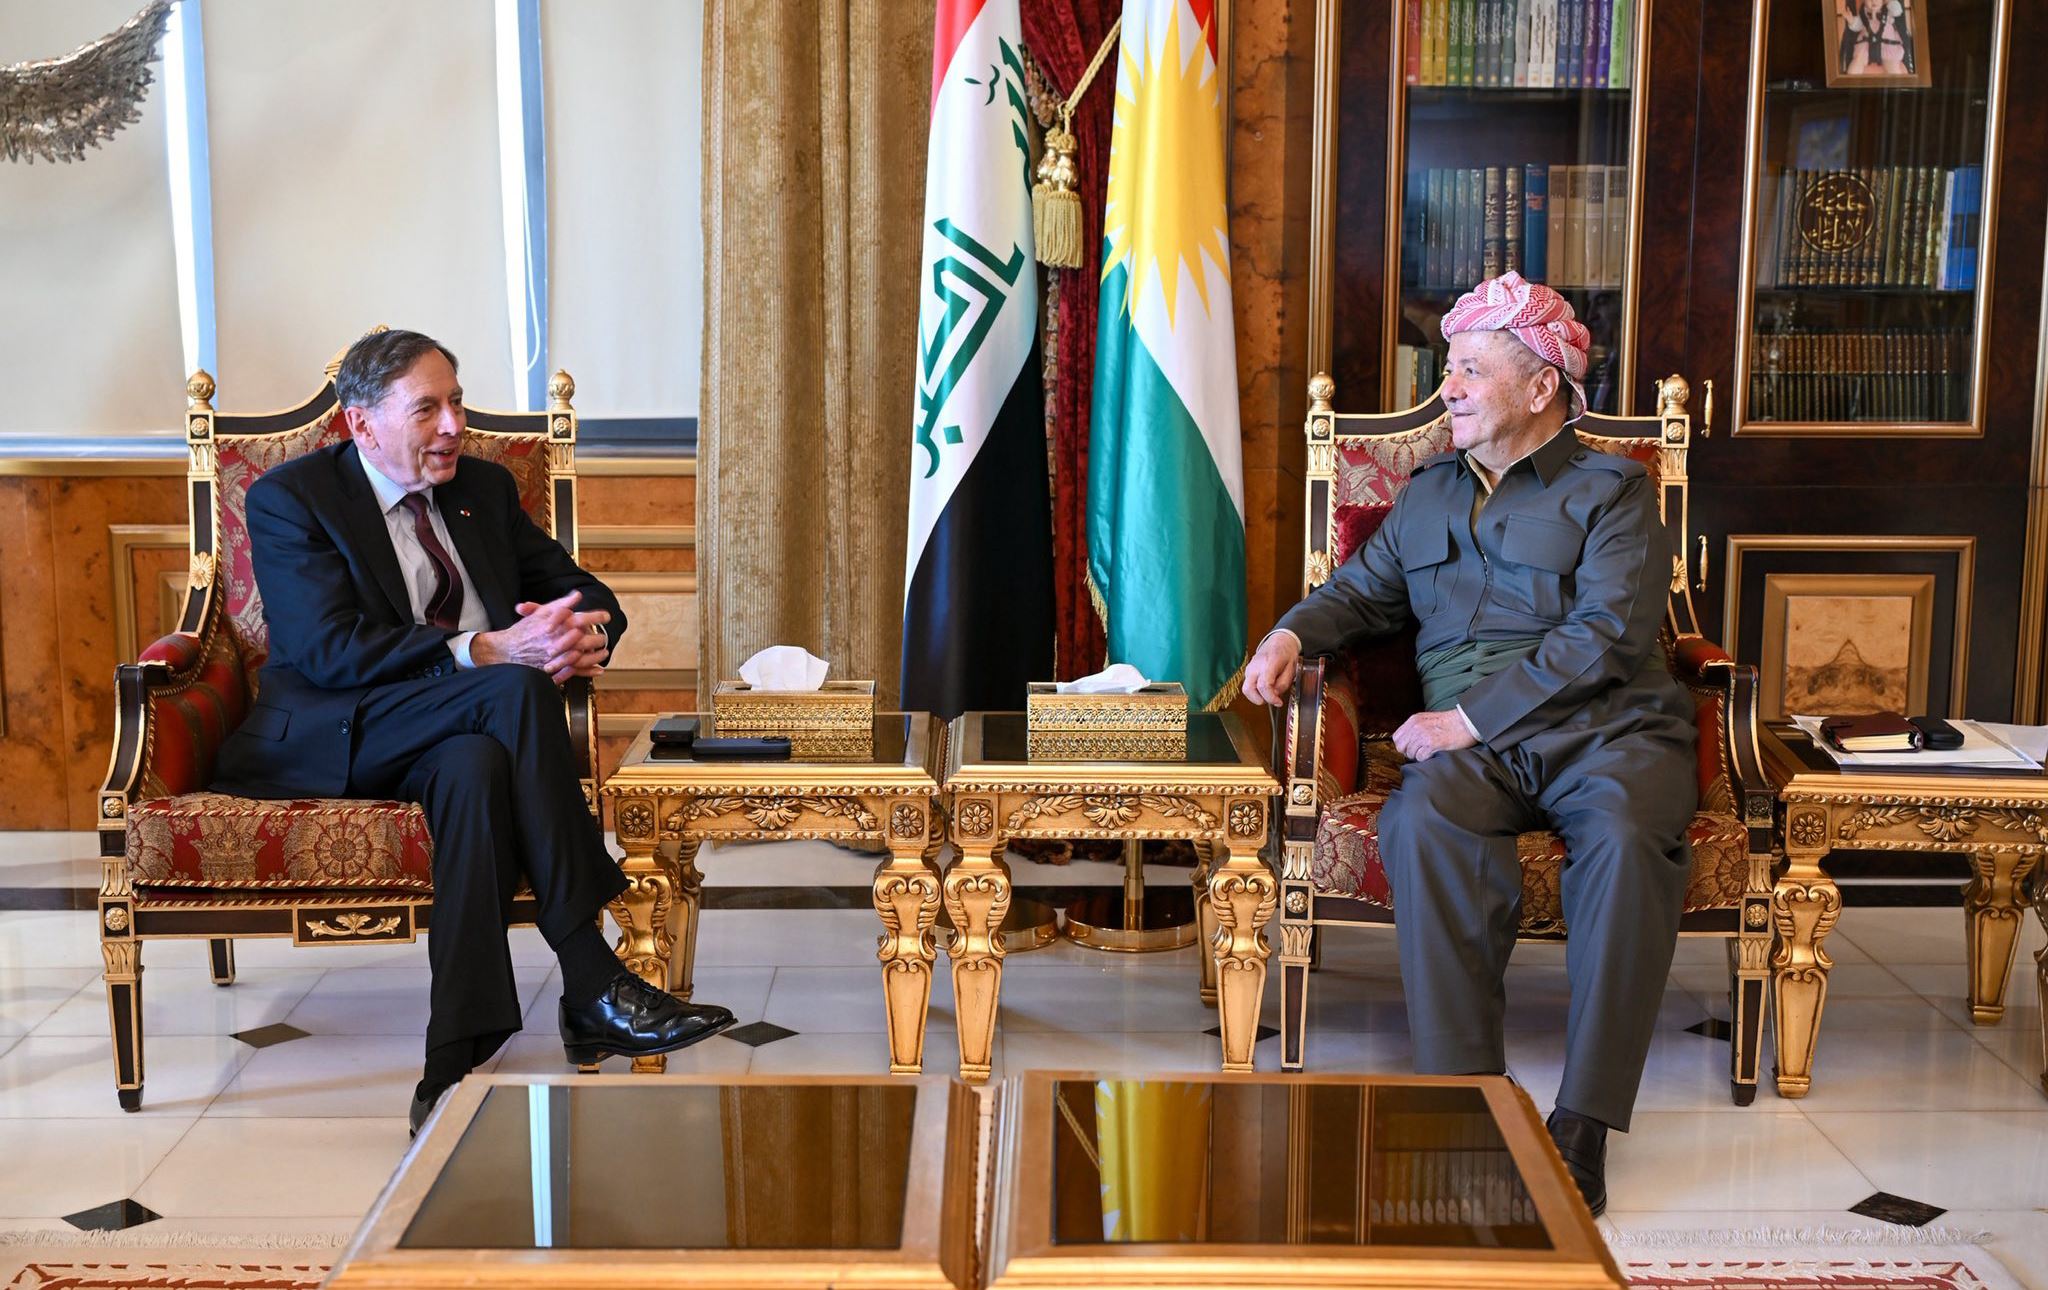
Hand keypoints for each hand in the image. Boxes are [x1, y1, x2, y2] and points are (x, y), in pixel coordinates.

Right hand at [470, 592, 610, 681]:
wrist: (507, 650)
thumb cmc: (524, 630)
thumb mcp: (541, 613)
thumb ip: (561, 604)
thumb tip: (577, 595)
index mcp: (556, 626)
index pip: (581, 619)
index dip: (596, 617)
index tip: (606, 616)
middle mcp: (557, 641)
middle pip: (584, 639)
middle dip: (598, 638)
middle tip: (604, 636)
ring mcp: (556, 657)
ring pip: (582, 657)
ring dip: (596, 655)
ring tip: (604, 651)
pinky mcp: (554, 670)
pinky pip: (575, 672)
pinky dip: (588, 671)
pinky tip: (598, 669)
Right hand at [1241, 630, 1301, 705]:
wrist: (1279, 641)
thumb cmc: (1286, 654)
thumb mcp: (1292, 669)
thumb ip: (1283, 683)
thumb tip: (1275, 695)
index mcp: (1269, 663)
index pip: (1263, 685)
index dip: (1270, 698)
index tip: (1278, 702)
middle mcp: (1255, 666)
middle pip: (1248, 689)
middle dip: (1260, 700)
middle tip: (1272, 700)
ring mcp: (1249, 668)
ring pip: (1246, 689)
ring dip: (1257, 696)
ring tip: (1270, 693)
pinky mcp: (1247, 671)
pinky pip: (1248, 686)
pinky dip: (1256, 691)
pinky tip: (1267, 688)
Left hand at [1392, 710, 1477, 761]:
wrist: (1466, 722)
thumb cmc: (1450, 722)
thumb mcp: (1427, 719)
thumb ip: (1415, 728)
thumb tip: (1406, 741)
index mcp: (1414, 720)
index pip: (1397, 737)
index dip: (1403, 745)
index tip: (1411, 747)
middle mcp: (1416, 727)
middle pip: (1401, 747)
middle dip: (1409, 752)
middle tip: (1420, 751)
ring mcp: (1423, 736)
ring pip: (1410, 754)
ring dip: (1419, 756)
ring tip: (1430, 751)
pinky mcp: (1431, 744)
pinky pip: (1420, 758)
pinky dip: (1426, 758)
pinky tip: (1434, 753)